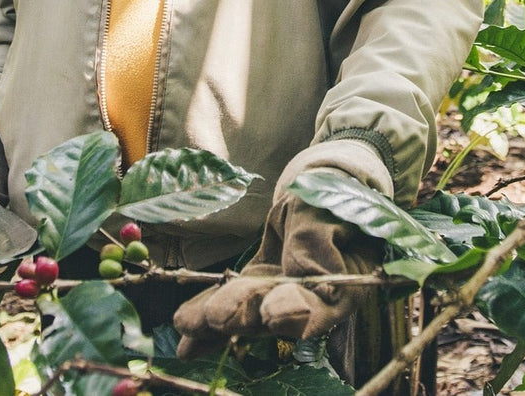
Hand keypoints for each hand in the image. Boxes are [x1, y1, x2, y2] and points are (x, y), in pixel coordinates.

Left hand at [173, 179, 380, 353]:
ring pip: (247, 316)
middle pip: (275, 319)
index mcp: (340, 288)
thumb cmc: (331, 198)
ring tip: (186, 323)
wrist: (321, 193)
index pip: (319, 308)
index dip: (295, 313)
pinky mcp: (256, 291)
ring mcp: (278, 300)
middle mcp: (309, 305)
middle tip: (217, 317)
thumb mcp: (326, 211)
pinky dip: (207, 320)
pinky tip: (184, 332)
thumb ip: (315, 240)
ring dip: (216, 322)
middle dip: (243, 318)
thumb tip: (303, 271)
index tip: (272, 312)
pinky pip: (232, 305)